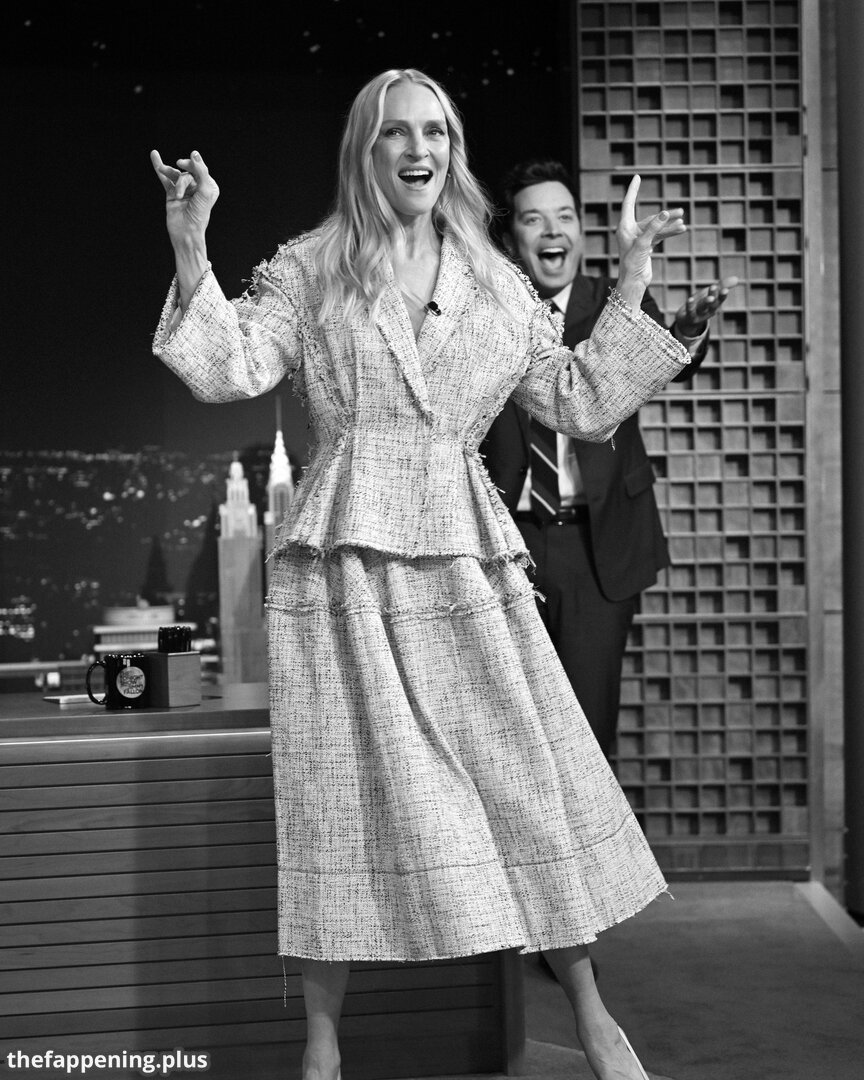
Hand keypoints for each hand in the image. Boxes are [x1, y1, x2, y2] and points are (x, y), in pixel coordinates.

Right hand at [150, 149, 218, 247]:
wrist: (186, 233)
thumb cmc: (199, 215)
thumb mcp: (204, 191)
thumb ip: (201, 171)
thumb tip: (194, 153)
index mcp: (209, 186)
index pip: (199, 168)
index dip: (191, 165)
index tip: (182, 164)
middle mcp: (197, 186)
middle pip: (186, 172)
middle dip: (183, 180)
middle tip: (180, 191)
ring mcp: (184, 190)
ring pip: (175, 175)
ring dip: (172, 182)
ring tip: (176, 195)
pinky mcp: (172, 194)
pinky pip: (165, 178)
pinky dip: (159, 167)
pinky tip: (154, 155)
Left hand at [615, 175, 686, 305]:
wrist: (633, 283)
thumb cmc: (632, 265)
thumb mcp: (643, 245)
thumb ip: (653, 228)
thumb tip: (665, 213)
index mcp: (625, 227)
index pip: (629, 203)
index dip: (633, 190)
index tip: (637, 177)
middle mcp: (631, 231)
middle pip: (650, 217)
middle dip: (666, 216)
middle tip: (681, 211)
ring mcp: (639, 238)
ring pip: (657, 227)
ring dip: (670, 225)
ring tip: (683, 223)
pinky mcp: (646, 246)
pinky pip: (659, 235)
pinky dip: (669, 232)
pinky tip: (681, 229)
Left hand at [675, 276, 739, 335]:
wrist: (688, 320)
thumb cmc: (702, 303)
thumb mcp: (712, 294)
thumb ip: (723, 285)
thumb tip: (736, 278)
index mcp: (715, 304)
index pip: (720, 299)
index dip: (722, 295)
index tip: (725, 290)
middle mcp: (708, 310)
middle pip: (712, 304)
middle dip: (714, 296)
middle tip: (714, 287)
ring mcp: (699, 314)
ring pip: (703, 308)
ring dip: (706, 302)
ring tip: (709, 298)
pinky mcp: (689, 317)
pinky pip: (690, 311)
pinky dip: (690, 305)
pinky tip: (690, 299)